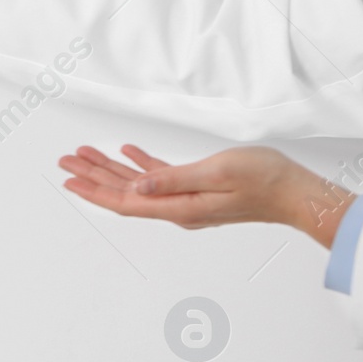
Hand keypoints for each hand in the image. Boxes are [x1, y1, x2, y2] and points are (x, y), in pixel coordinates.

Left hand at [57, 144, 352, 248]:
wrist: (295, 192)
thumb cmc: (264, 180)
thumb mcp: (216, 173)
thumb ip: (174, 179)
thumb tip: (139, 187)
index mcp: (179, 207)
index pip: (125, 202)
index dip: (94, 190)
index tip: (69, 180)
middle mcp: (177, 208)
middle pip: (125, 193)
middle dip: (93, 176)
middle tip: (67, 161)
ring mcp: (187, 200)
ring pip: (138, 184)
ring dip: (111, 169)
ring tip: (86, 154)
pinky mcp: (197, 190)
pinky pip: (160, 178)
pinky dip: (141, 165)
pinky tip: (127, 154)